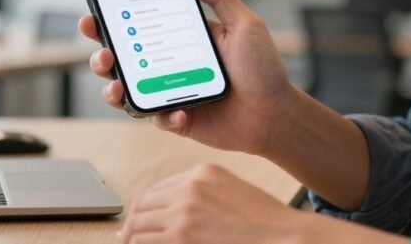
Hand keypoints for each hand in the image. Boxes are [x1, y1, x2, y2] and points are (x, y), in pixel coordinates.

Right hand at [79, 0, 297, 154]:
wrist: (276, 115)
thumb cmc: (263, 68)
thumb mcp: (244, 25)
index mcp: (181, 38)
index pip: (139, 25)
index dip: (111, 21)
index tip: (94, 14)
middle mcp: (169, 65)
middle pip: (123, 59)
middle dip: (102, 56)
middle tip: (102, 54)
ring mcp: (170, 93)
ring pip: (128, 91)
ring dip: (114, 89)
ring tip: (117, 87)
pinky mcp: (177, 120)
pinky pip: (156, 118)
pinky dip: (163, 116)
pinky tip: (178, 114)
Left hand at [118, 164, 303, 243]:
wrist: (285, 237)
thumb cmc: (266, 223)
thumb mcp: (231, 193)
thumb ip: (201, 196)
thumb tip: (171, 215)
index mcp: (201, 173)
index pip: (156, 190)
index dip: (142, 209)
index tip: (137, 223)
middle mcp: (189, 188)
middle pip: (142, 206)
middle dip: (131, 226)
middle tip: (126, 240)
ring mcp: (184, 211)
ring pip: (138, 226)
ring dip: (132, 240)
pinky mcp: (182, 236)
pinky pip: (146, 242)